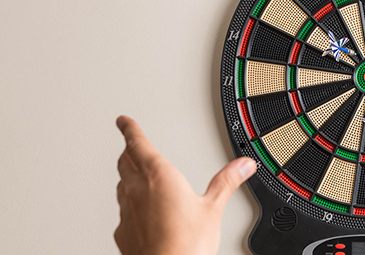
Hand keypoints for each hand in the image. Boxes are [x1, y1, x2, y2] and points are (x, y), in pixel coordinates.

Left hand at [114, 116, 256, 254]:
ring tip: (134, 177)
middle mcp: (137, 190)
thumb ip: (226, 182)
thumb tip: (243, 165)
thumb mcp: (213, 209)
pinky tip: (139, 215)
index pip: (138, 143)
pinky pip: (123, 212)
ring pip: (121, 186)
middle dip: (128, 151)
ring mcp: (127, 212)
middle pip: (125, 162)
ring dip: (127, 177)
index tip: (124, 121)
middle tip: (129, 145)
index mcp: (159, 175)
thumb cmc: (186, 245)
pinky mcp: (123, 232)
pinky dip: (130, 207)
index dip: (129, 129)